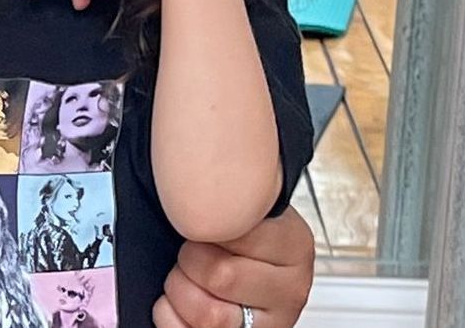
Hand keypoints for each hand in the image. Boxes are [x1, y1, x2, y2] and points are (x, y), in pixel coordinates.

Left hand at [153, 209, 314, 327]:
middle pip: (220, 276)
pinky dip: (171, 317)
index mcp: (293, 244)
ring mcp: (272, 322)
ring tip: (187, 278)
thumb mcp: (241, 204)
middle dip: (189, 261)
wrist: (237, 269)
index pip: (231, 228)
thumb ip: (226, 193)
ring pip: (210, 315)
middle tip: (192, 251)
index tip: (201, 221)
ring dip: (181, 292)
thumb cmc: (231, 234)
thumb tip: (188, 153)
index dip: (200, 223)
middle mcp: (291, 288)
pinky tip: (176, 304)